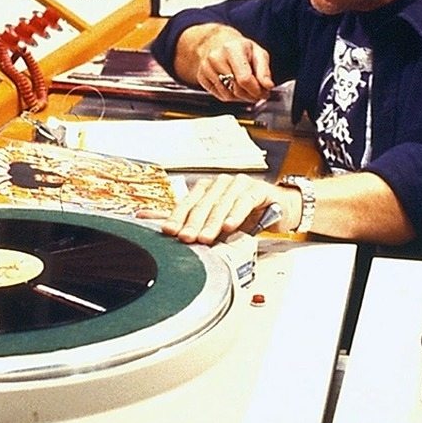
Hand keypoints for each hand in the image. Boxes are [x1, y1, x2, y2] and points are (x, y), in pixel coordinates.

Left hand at [153, 173, 293, 244]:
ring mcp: (238, 185)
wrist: (278, 210)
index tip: (169, 232)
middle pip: (202, 204)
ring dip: (213, 222)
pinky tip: (230, 226)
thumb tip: (143, 218)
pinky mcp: (257, 189)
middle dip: (193, 223)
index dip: (177, 218)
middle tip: (186, 238)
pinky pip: (244, 202)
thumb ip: (183, 221)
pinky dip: (236, 215)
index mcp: (206, 189)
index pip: (187, 203)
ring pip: (221, 204)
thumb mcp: (213, 223)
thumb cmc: (244, 216)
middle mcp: (220, 184)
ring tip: (206, 237)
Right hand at [192, 26, 274, 103]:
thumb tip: (267, 86)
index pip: (245, 79)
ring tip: (246, 87)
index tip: (264, 93)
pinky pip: (220, 96)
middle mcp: (216, 57)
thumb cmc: (239, 48)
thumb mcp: (258, 53)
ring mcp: (206, 67)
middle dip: (251, 95)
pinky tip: (234, 85)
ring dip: (241, 97)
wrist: (216, 42)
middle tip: (258, 93)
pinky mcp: (201, 77)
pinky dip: (231, 95)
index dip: (257, 90)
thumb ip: (264, 71)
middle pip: (237, 89)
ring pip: (229, 95)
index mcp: (232, 48)